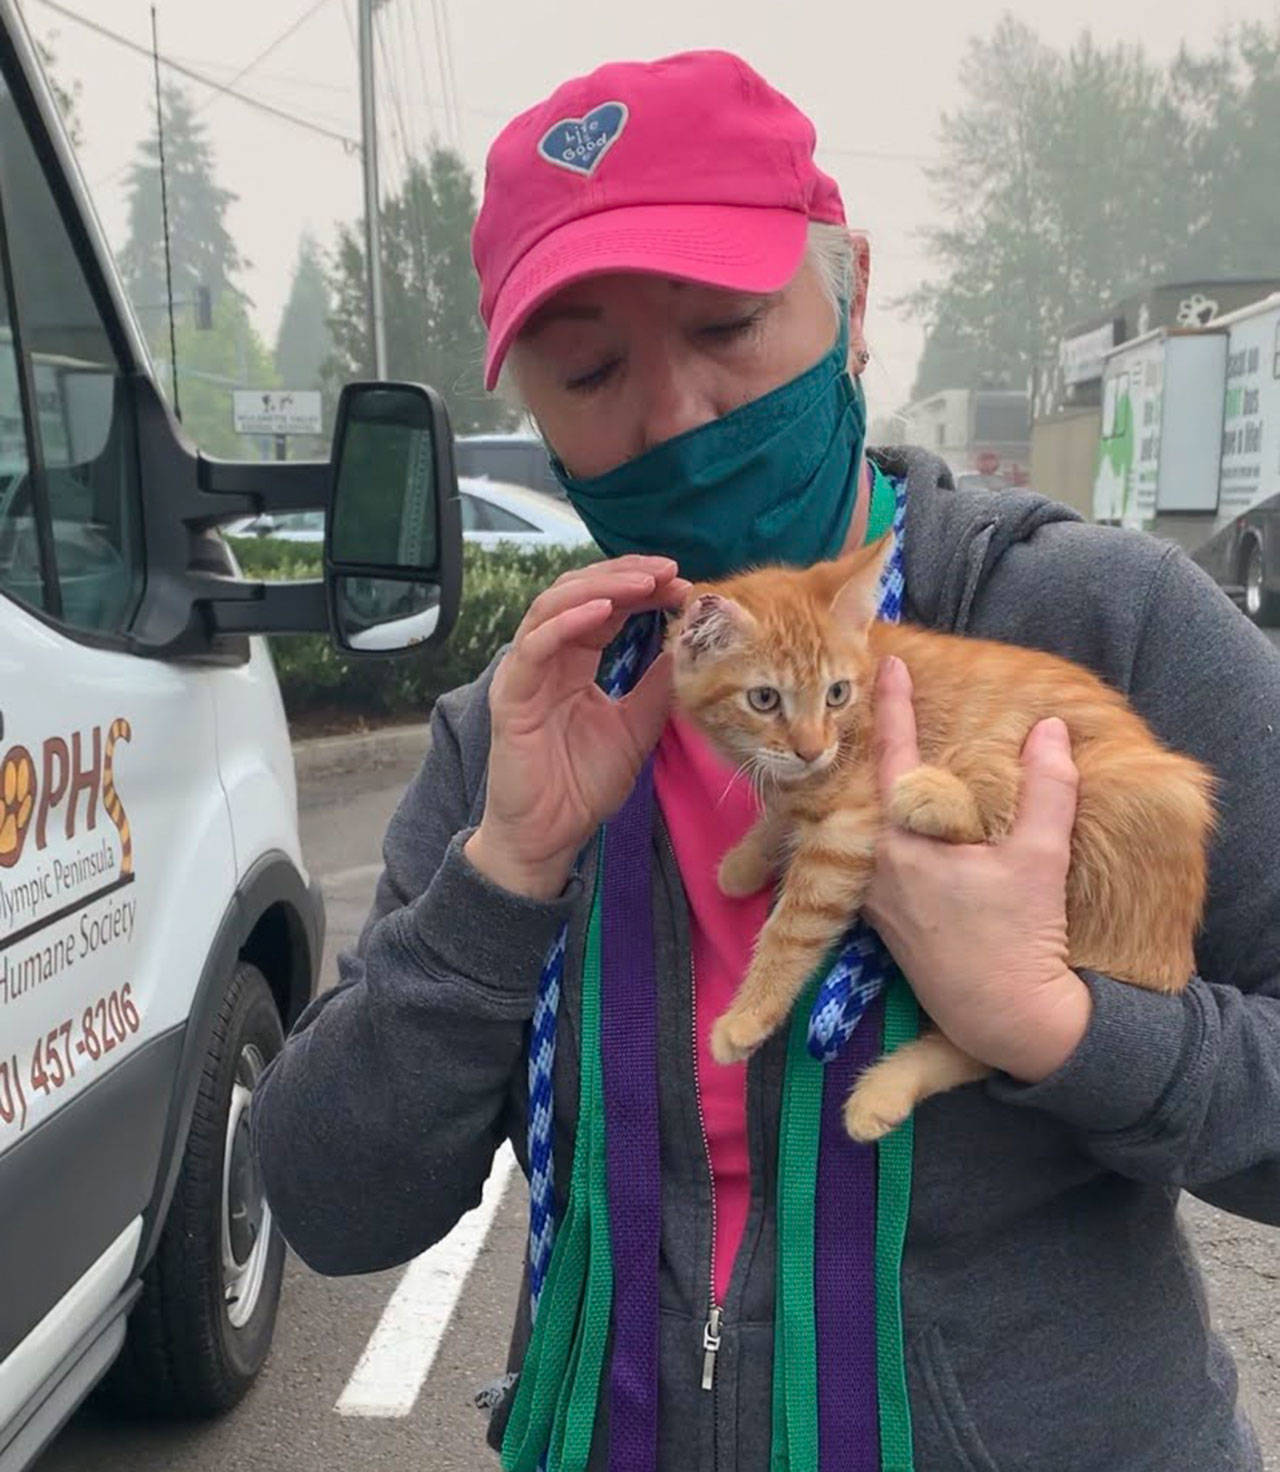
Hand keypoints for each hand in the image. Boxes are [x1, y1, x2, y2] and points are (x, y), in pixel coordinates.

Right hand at [465, 557, 689, 899]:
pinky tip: (603, 612)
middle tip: (669, 571)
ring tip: (643, 583)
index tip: (684, 585)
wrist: (548, 836)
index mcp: (574, 662)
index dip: (642, 590)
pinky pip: (534, 646)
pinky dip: (566, 622)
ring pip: (554, 605)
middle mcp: (547, 658)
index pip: (606, 607)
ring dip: (601, 587)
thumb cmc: (582, 786)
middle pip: (579, 593)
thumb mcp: (637, 727)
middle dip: (625, 576)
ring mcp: (525, 673)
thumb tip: (690, 648)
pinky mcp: (510, 696)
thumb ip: (658, 686)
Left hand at [862, 656, 1092, 1082]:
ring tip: (872, 745)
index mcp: (904, 842)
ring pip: (862, 825)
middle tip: (864, 693)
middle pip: (864, 788)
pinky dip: (876, 826)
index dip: (893, 704)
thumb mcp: (1042, 857)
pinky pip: (870, 857)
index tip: (887, 663)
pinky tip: (889, 815)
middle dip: (867, 740)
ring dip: (867, 787)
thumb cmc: (1023, 939)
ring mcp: (875, 894)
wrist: (1006, 1017)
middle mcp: (876, 865)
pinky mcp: (882, 918)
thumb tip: (1051, 728)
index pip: (893, 755)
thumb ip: (1048, 787)